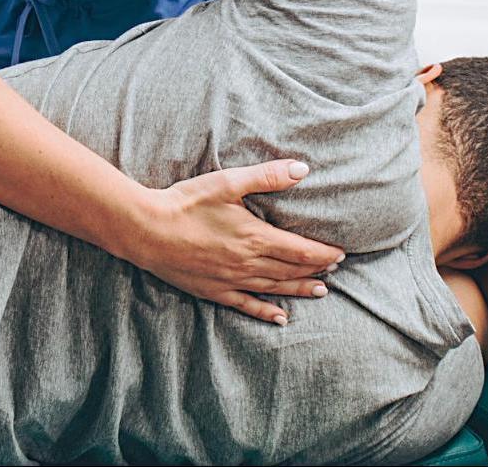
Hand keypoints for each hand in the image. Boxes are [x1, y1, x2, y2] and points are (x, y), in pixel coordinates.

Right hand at [120, 159, 346, 324]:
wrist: (146, 230)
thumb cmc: (185, 203)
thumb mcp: (226, 182)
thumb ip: (266, 176)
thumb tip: (302, 169)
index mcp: (254, 236)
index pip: (300, 249)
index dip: (323, 252)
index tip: (341, 252)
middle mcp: (248, 263)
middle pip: (292, 270)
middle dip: (317, 269)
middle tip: (336, 268)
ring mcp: (232, 280)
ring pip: (275, 288)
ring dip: (300, 289)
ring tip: (321, 290)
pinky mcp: (214, 291)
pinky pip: (246, 305)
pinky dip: (266, 311)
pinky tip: (280, 317)